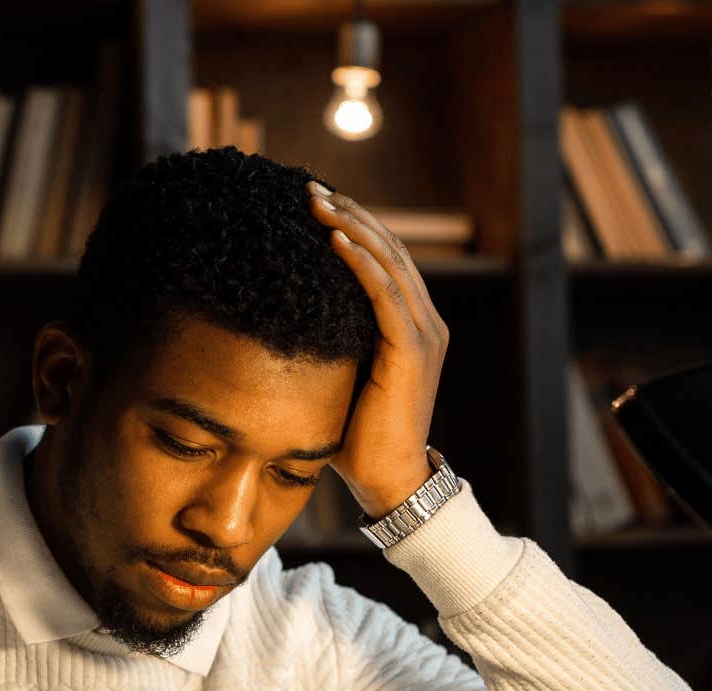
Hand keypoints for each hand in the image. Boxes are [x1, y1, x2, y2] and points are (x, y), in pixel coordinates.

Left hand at [305, 181, 450, 519]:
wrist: (388, 478)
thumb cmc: (357, 435)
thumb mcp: (342, 376)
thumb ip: (332, 344)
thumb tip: (285, 322)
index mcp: (413, 324)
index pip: (386, 259)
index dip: (354, 226)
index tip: (316, 204)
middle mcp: (426, 322)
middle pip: (389, 249)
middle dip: (349, 215)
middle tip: (310, 190)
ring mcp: (424, 334)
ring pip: (389, 263)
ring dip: (351, 228)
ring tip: (316, 204)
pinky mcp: (412, 352)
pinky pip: (386, 295)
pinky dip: (360, 264)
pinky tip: (334, 241)